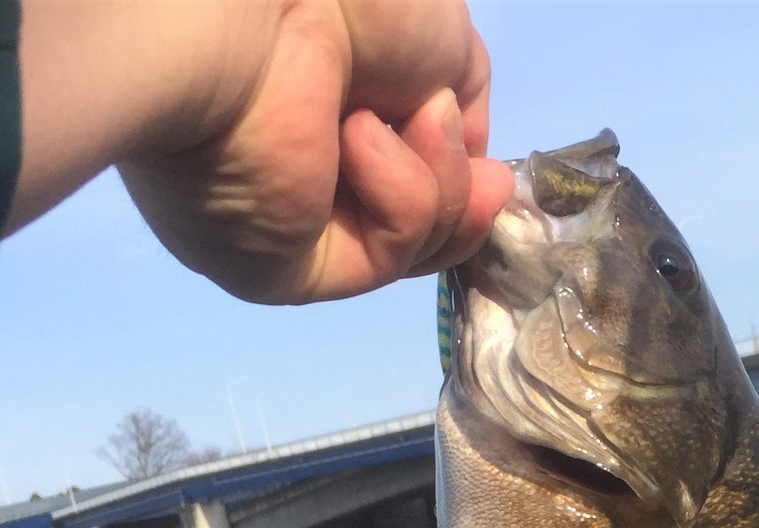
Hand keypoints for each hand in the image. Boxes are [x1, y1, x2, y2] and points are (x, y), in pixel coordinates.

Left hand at [10, 0, 513, 303]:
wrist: (265, 2)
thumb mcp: (441, 45)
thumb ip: (462, 106)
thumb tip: (476, 169)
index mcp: (326, 118)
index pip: (407, 182)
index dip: (459, 186)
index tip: (494, 176)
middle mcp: (303, 175)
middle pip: (415, 230)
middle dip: (458, 206)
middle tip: (486, 182)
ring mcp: (292, 226)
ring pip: (408, 249)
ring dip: (435, 185)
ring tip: (413, 116)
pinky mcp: (282, 269)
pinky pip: (377, 260)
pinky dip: (397, 199)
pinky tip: (361, 136)